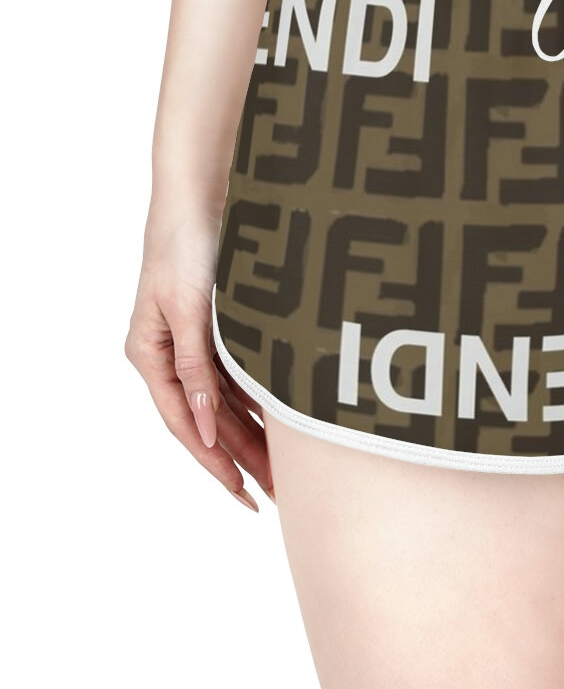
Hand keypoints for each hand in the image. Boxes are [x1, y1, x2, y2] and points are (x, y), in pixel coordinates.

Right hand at [124, 203, 272, 508]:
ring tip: (286, 470)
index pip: (186, 424)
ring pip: (226, 403)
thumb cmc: (189, 244)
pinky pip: (238, 377)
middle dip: (242, 459)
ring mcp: (195, 342)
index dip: (215, 463)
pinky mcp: (219, 327)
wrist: (204, 193)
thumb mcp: (191, 308)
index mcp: (152, 355)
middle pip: (209, 421)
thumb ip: (197, 367)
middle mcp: (171, 354)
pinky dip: (259, 401)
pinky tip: (284, 424)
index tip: (243, 494)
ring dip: (254, 435)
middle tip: (276, 495)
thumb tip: (205, 428)